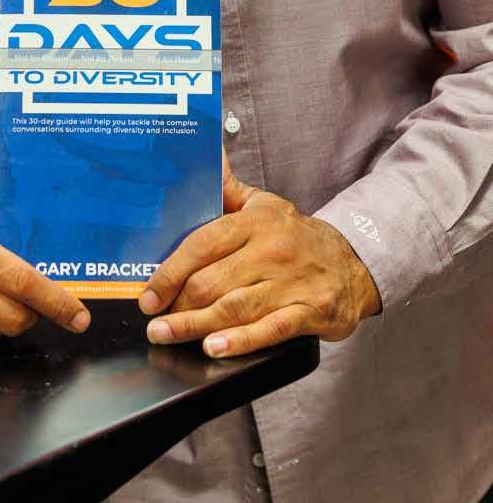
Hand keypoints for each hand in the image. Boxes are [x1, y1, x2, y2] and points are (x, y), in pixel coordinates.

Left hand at [138, 151, 381, 357]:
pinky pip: (271, 329)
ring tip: (167, 335)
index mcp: (255, 221)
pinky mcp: (312, 311)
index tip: (148, 294)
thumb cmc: (295, 236)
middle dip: (177, 304)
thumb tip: (206, 154)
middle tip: (154, 322)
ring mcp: (293, 282)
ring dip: (195, 325)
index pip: (202, 244)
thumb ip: (227, 188)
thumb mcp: (263, 205)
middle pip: (212, 280)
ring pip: (235, 307)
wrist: (354, 262)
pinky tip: (214, 347)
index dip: (170, 271)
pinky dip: (240, 341)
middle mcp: (272, 250)